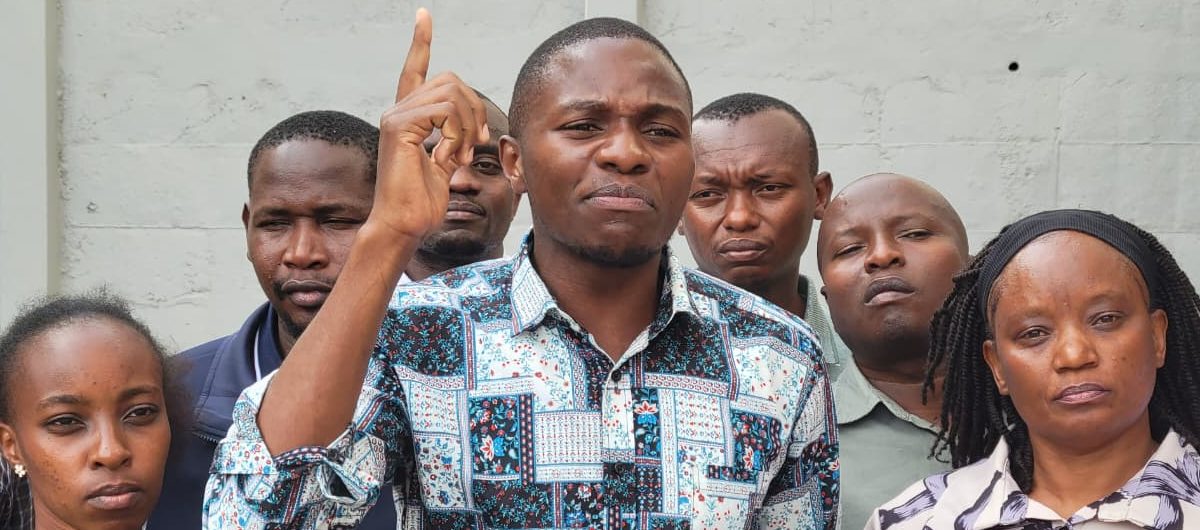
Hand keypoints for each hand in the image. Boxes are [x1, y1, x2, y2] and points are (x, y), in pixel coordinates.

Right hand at [369, 8, 488, 240]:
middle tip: (476, 143)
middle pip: (451, 80)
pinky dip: (457, 134)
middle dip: (475, 108)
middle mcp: (398, 111)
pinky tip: (449, 156)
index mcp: (409, 117)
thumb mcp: (446, 164)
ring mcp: (396, 117)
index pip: (415, 69)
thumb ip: (455, 139)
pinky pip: (444, 112)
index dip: (421, 41)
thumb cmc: (422, 203)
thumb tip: (474, 126)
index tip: (424, 15)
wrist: (404, 225)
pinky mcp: (398, 127)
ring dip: (469, 124)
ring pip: (452, 94)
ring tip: (460, 154)